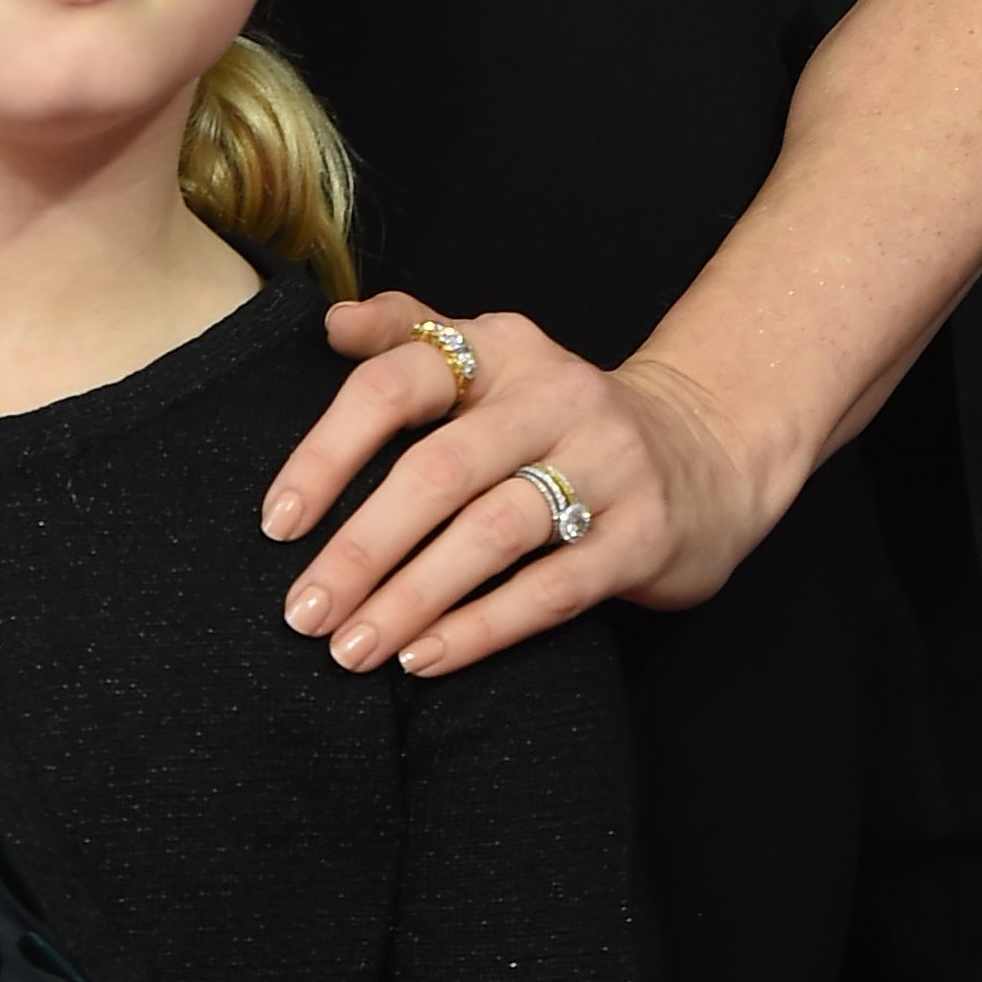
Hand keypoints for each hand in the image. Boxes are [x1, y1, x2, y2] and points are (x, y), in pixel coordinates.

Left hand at [260, 288, 780, 678]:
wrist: (705, 452)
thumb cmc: (562, 419)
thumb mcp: (496, 360)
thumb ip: (411, 335)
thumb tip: (330, 323)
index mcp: (505, 347)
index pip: (401, 379)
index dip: (330, 449)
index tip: (276, 522)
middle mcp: (556, 394)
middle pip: (440, 468)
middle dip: (360, 547)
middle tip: (301, 612)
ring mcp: (608, 463)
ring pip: (491, 533)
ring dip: (411, 597)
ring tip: (350, 648)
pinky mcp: (644, 535)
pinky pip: (552, 590)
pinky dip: (481, 628)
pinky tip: (425, 659)